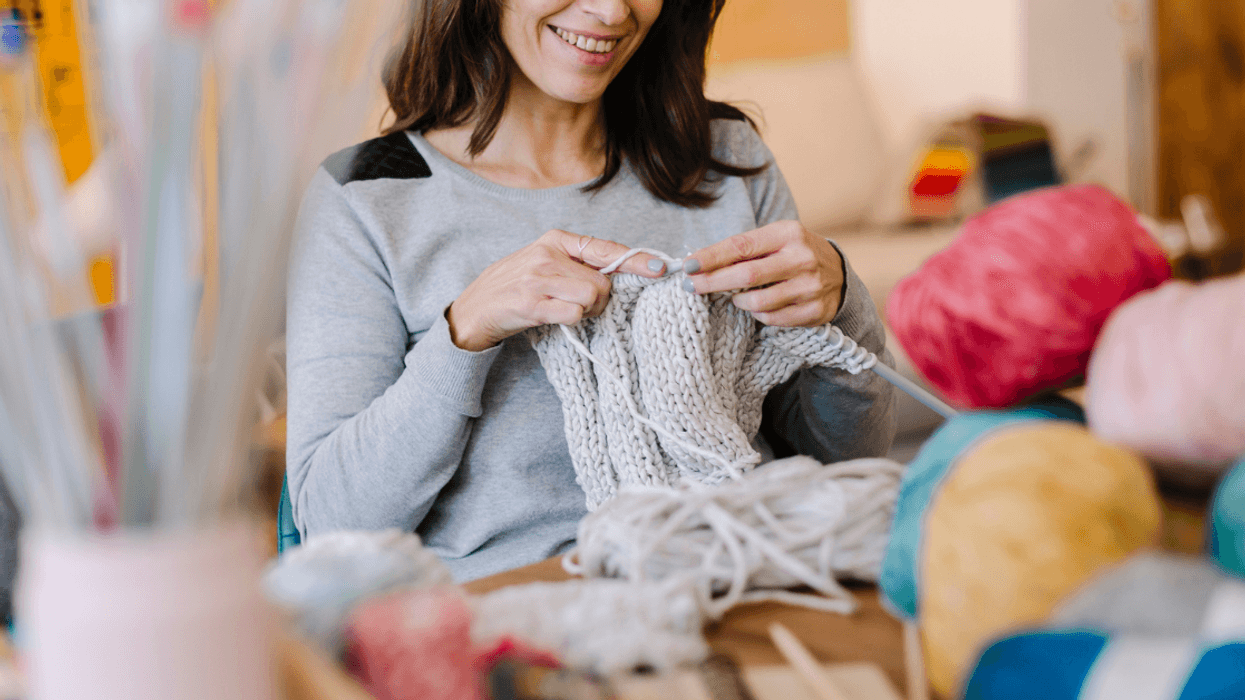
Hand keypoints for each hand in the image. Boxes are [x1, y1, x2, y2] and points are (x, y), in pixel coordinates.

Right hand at [447, 230, 661, 350]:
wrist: (472, 311)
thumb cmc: (515, 288)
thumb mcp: (545, 265)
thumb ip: (578, 264)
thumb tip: (623, 271)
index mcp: (555, 241)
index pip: (605, 248)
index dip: (636, 260)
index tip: (660, 269)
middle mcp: (547, 255)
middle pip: (602, 281)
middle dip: (601, 300)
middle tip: (581, 306)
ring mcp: (537, 279)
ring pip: (592, 297)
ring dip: (586, 312)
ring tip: (565, 312)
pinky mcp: (530, 304)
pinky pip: (573, 314)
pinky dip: (571, 320)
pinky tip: (553, 318)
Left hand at [682, 220, 843, 326]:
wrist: (840, 273)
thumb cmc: (794, 254)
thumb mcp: (775, 239)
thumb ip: (744, 249)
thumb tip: (698, 262)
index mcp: (788, 233)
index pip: (741, 246)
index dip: (711, 257)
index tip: (688, 265)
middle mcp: (801, 258)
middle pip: (746, 275)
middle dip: (713, 282)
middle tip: (691, 286)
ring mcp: (810, 286)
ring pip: (758, 302)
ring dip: (738, 301)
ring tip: (734, 297)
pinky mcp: (815, 310)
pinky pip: (773, 319)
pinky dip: (758, 315)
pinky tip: (757, 307)